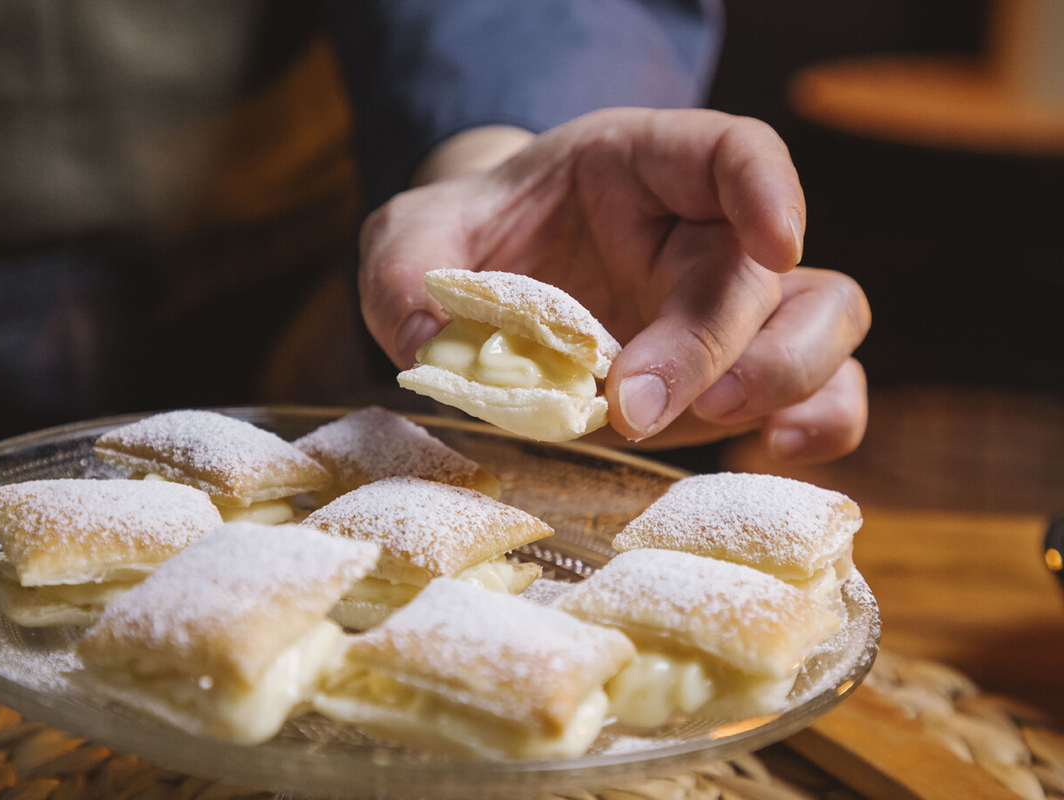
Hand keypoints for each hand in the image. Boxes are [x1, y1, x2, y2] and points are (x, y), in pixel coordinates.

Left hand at [359, 108, 869, 462]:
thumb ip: (405, 271)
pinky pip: (822, 396)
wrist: (493, 284)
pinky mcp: (736, 375)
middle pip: (769, 272)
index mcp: (642, 168)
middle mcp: (704, 233)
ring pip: (829, 323)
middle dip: (714, 344)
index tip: (775, 240)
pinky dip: (811, 432)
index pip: (733, 152)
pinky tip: (757, 458)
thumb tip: (428, 343)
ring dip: (787, 381)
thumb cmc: (470, 241)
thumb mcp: (414, 239)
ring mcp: (731, 308)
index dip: (768, 189)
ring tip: (710, 424)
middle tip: (636, 407)